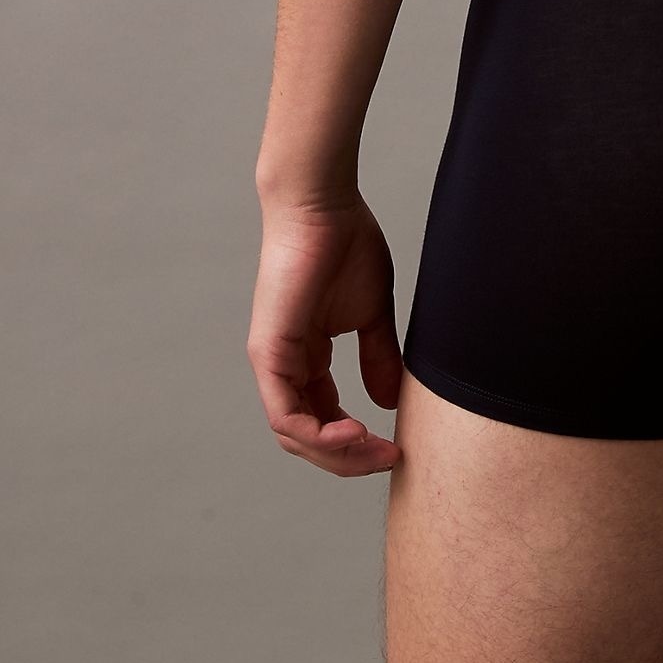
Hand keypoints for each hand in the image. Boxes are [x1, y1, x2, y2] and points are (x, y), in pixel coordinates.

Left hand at [247, 192, 403, 475]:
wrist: (323, 204)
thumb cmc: (346, 243)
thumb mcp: (372, 312)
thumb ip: (378, 356)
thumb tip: (387, 401)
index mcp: (307, 356)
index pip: (324, 418)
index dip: (356, 442)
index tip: (394, 446)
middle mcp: (285, 365)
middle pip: (308, 436)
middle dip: (349, 457)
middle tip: (387, 458)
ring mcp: (273, 362)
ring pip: (294, 433)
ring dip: (335, 453)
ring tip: (373, 449)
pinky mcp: (268, 353)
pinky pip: (284, 413)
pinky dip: (317, 434)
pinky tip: (352, 433)